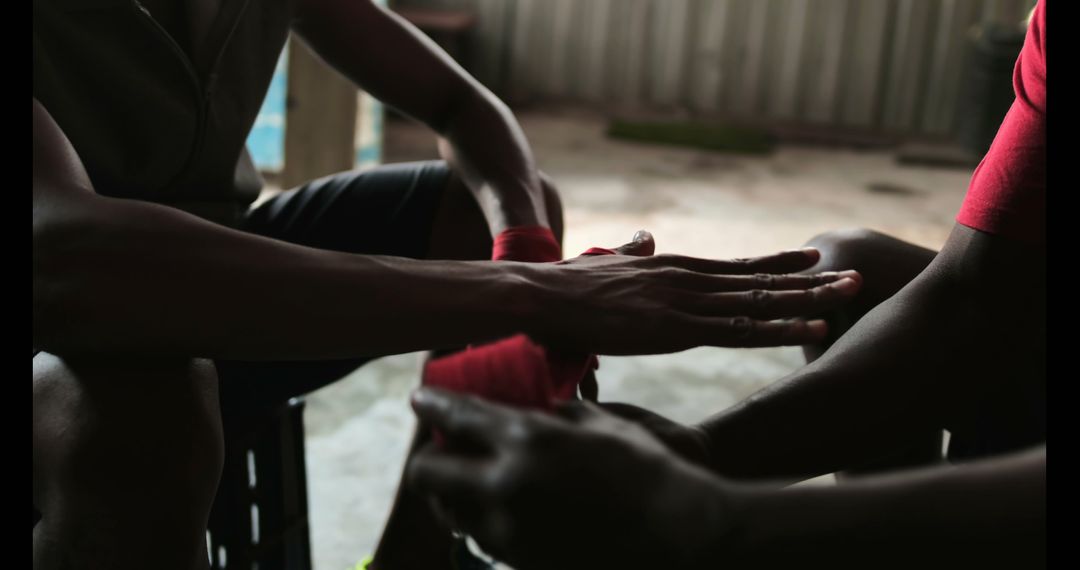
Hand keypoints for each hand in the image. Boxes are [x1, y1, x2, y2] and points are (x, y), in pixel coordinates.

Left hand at [406, 388, 737, 569]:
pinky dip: (483, 518)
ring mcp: (509, 531)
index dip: (431, 403)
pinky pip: (480, 536)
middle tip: (448, 448)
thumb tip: (528, 411)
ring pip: (449, 512)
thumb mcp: (601, 425)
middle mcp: (505, 486)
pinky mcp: (520, 562)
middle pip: (428, 474)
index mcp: (528, 441)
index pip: (456, 415)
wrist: (679, 540)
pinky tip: (511, 507)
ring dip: (454, 493)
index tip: (420, 399)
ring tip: (479, 480)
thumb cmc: (649, 472)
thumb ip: (554, 416)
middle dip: (430, 458)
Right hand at [523, 231, 862, 354]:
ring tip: (852, 293)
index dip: (777, 264)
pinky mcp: (674, 329)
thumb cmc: (564, 287)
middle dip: (810, 280)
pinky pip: (739, 332)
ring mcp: (685, 302)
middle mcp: (688, 279)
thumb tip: (643, 236)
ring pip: (760, 302)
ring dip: (810, 298)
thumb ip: (631, 251)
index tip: (812, 258)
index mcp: (672, 269)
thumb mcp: (606, 263)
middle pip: (760, 280)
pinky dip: (780, 329)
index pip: (736, 267)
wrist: (538, 295)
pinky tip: (813, 327)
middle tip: (856, 276)